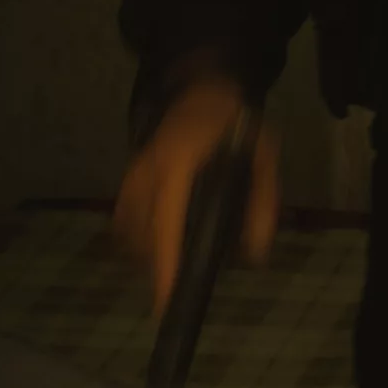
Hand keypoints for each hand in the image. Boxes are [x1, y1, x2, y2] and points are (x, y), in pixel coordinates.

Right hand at [113, 70, 280, 314]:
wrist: (202, 87)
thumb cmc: (236, 124)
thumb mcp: (264, 158)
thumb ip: (262, 204)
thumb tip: (255, 256)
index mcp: (178, 163)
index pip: (166, 222)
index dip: (165, 264)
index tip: (165, 300)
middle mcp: (146, 171)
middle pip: (142, 236)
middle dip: (158, 268)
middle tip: (180, 291)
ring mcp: (131, 173)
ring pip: (129, 232)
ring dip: (148, 255)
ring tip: (174, 268)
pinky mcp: (126, 177)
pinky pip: (124, 220)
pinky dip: (138, 239)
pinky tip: (159, 246)